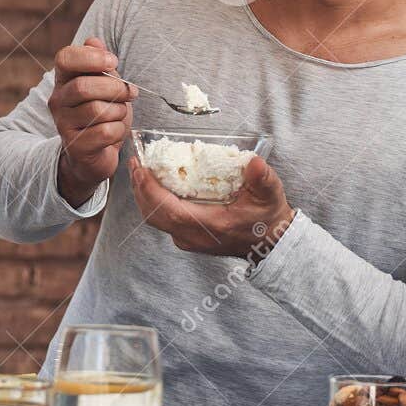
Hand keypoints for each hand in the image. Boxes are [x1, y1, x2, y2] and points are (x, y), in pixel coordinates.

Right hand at [50, 36, 135, 205]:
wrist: (92, 155)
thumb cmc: (102, 114)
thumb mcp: (104, 84)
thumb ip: (99, 63)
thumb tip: (94, 42)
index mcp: (64, 80)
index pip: (65, 58)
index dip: (91, 57)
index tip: (113, 62)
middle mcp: (58, 100)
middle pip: (85, 86)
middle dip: (115, 88)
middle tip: (129, 93)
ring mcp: (64, 124)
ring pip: (97, 110)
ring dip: (119, 112)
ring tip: (120, 115)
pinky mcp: (76, 146)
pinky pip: (105, 132)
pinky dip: (119, 131)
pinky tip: (116, 132)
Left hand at [129, 154, 295, 260]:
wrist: (269, 243)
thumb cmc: (266, 218)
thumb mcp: (270, 195)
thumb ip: (263, 178)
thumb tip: (253, 162)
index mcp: (211, 225)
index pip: (169, 210)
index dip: (150, 190)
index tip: (140, 168)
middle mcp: (194, 236)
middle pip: (154, 215)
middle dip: (140, 188)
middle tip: (135, 163)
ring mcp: (188, 240)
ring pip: (155, 219)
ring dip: (143, 195)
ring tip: (139, 171)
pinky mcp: (186, 238)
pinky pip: (162, 220)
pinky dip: (153, 202)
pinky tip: (152, 185)